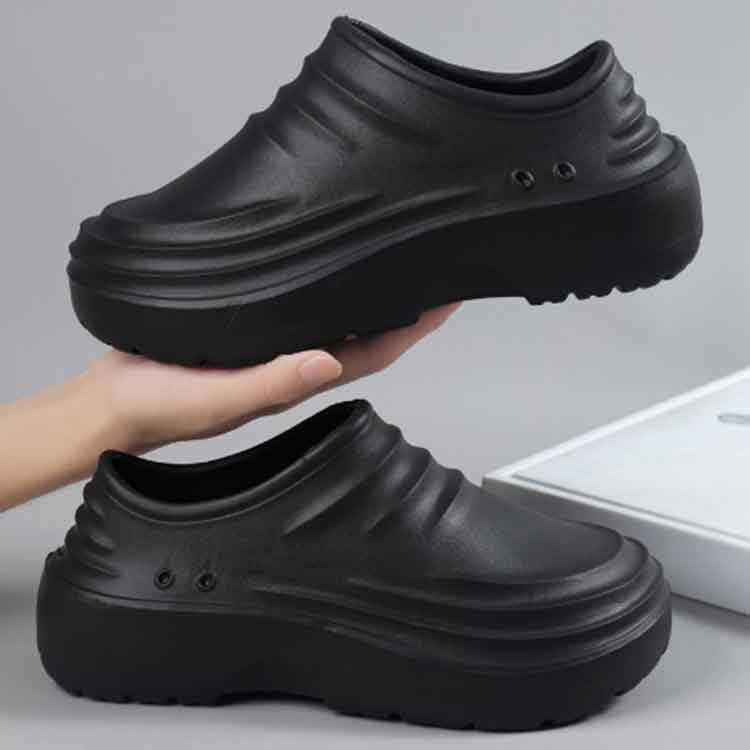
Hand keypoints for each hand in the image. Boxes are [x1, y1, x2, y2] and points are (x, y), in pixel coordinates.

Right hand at [88, 304, 459, 452]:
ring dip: (369, 296)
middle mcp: (291, 362)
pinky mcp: (246, 332)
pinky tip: (328, 271)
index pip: (370, 353)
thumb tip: (328, 360)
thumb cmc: (160, 405)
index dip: (411, 330)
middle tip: (433, 271)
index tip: (444, 301)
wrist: (112, 402)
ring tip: (396, 265)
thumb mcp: (219, 397)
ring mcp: (271, 348)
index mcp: (294, 379)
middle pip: (363, 334)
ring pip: (335, 318)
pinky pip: (299, 308)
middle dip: (402, 308)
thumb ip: (272, 381)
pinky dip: (324, 290)